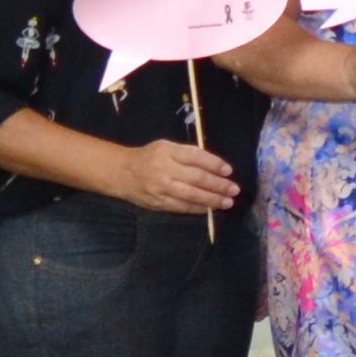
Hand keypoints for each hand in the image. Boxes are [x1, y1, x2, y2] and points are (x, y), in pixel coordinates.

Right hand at [116, 139, 238, 213]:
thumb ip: (188, 155)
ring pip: (191, 195)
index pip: (195, 157)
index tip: (228, 171)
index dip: (214, 164)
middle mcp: (164, 169)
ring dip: (212, 199)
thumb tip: (217, 167)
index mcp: (167, 152)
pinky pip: (182, 206)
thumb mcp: (166, 147)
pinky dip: (198, 208)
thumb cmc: (150, 157)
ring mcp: (160, 187)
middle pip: (196, 178)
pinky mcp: (158, 202)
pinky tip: (210, 208)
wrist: (121, 172)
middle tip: (234, 189)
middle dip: (218, 185)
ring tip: (227, 201)